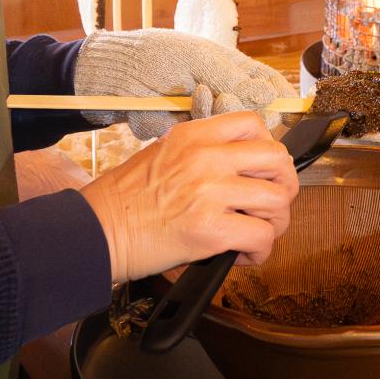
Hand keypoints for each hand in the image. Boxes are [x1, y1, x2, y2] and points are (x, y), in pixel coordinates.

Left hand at [74, 28, 292, 138]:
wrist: (115, 76)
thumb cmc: (155, 56)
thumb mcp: (197, 59)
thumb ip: (234, 78)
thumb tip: (269, 94)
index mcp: (231, 70)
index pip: (268, 87)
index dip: (279, 100)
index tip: (286, 110)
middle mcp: (223, 93)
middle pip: (254, 115)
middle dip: (241, 107)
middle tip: (222, 95)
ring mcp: (206, 114)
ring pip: (230, 131)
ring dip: (215, 113)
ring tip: (197, 94)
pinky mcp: (189, 132)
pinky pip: (203, 136)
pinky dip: (193, 122)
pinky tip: (179, 105)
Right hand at [77, 113, 298, 282]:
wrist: (96, 232)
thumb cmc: (123, 200)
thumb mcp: (162, 154)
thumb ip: (201, 153)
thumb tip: (241, 167)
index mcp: (193, 136)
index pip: (254, 124)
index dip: (268, 149)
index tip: (262, 170)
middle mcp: (206, 157)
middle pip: (277, 160)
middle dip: (283, 186)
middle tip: (270, 205)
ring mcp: (209, 192)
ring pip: (278, 200)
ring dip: (275, 223)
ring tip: (255, 233)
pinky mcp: (211, 229)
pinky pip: (263, 236)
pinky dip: (261, 251)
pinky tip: (242, 255)